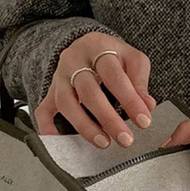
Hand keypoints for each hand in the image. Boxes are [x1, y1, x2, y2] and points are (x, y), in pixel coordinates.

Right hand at [34, 32, 156, 147]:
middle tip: (125, 139)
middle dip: (108, 118)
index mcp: (97, 48)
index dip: (130, 99)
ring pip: (66, 103)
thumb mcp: (132, 59)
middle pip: (89, 91)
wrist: (86, 48)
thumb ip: (139, 81)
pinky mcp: (49, 94)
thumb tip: (147, 106)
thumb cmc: (111, 57)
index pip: (114, 75)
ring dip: (85, 126)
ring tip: (103, 143)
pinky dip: (48, 128)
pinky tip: (60, 142)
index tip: (144, 121)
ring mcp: (59, 79)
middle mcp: (74, 62)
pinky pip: (43, 112)